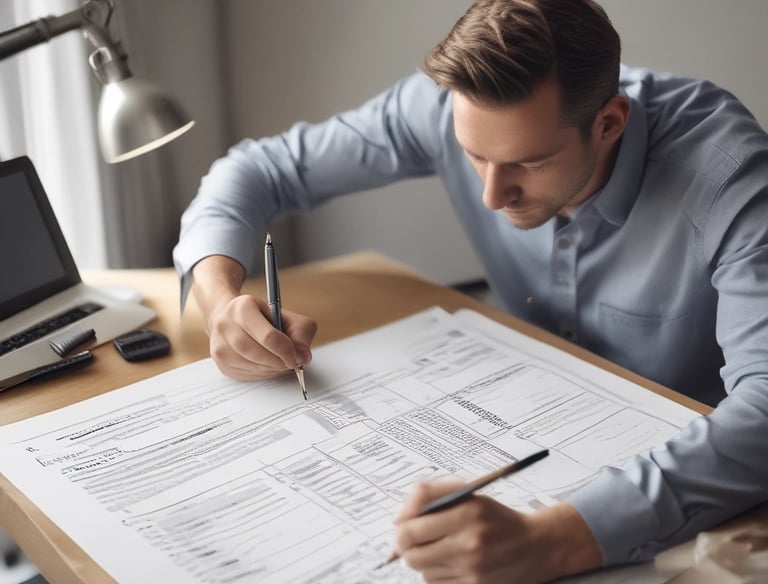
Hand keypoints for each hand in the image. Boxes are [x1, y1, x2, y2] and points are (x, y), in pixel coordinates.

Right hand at [206, 293, 316, 379]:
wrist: (232, 318)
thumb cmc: (263, 318)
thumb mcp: (288, 317)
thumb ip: (301, 333)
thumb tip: (303, 357)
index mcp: (243, 307)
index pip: (268, 336)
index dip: (287, 351)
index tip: (297, 357)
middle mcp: (225, 325)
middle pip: (257, 353)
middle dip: (279, 362)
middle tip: (292, 362)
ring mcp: (219, 345)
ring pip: (251, 366)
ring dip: (272, 369)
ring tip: (280, 361)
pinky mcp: (220, 362)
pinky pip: (246, 374)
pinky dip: (262, 373)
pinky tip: (267, 364)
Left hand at [394, 480, 601, 582]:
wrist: (534, 545)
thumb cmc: (495, 516)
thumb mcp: (465, 492)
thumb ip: (427, 495)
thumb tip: (398, 519)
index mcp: (466, 513)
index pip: (410, 530)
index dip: (401, 528)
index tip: (405, 524)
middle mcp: (470, 543)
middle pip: (411, 555)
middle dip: (408, 547)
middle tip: (417, 538)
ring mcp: (472, 570)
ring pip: (422, 570)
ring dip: (425, 559)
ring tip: (442, 547)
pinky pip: (437, 583)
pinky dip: (438, 572)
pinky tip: (453, 561)